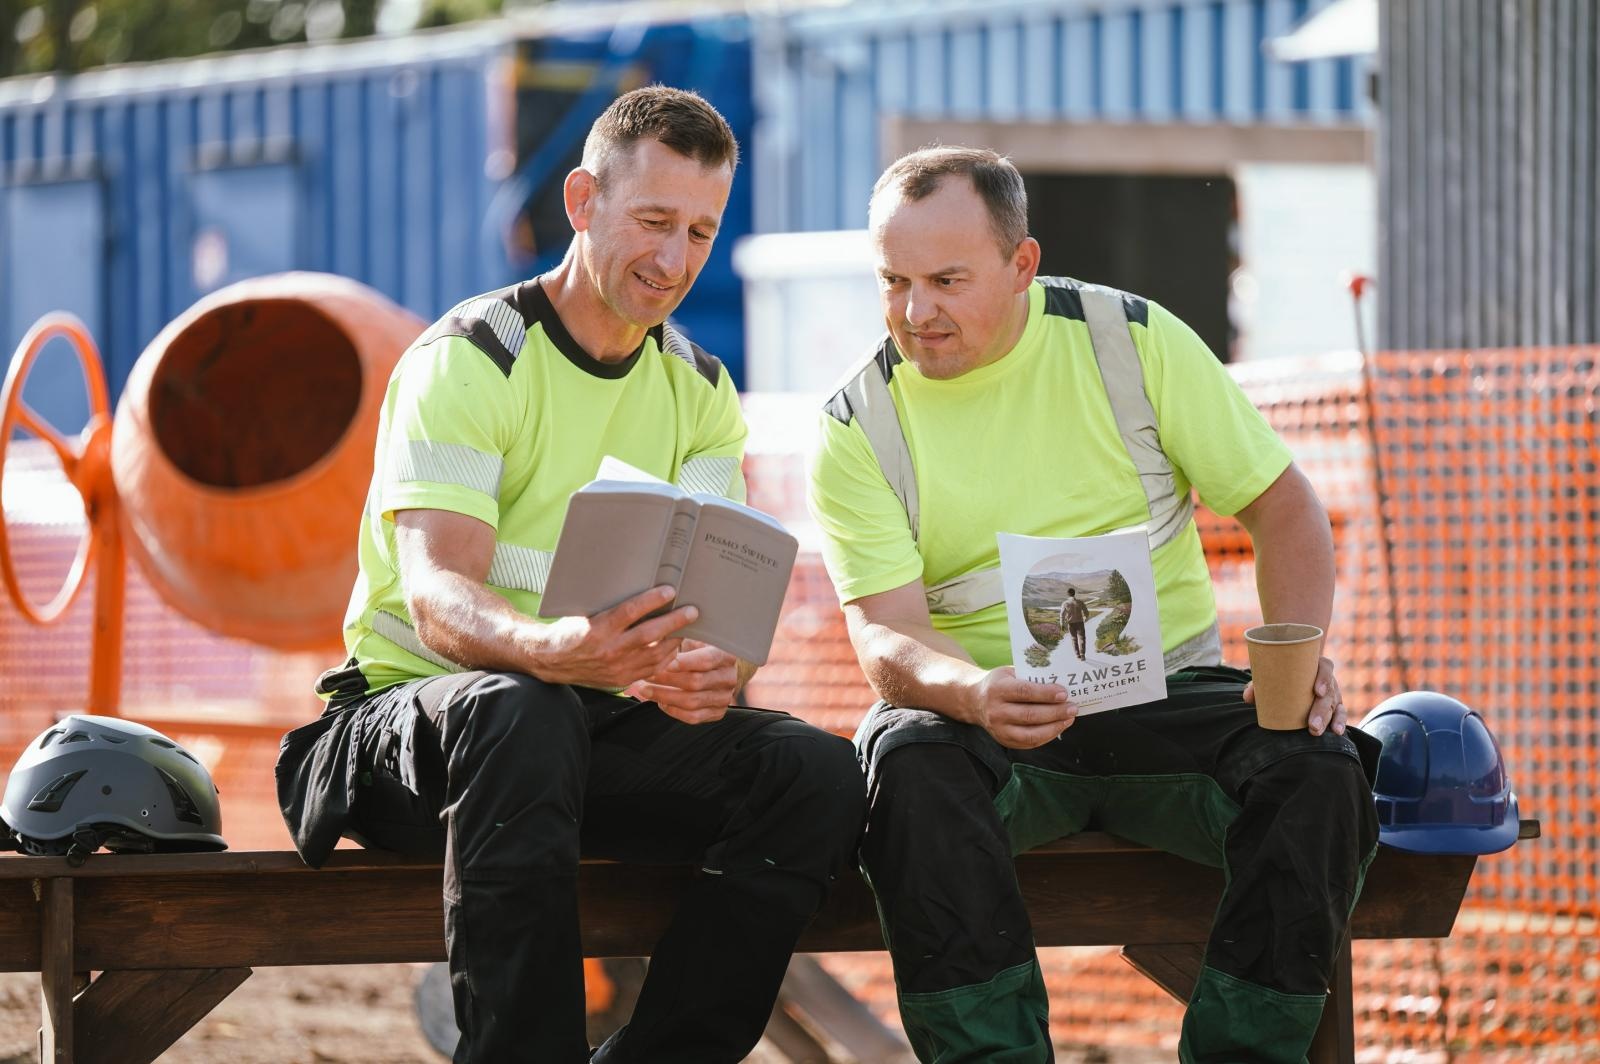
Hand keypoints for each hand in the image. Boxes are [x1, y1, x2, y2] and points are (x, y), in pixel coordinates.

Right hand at [532, 585, 692, 688]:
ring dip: (675, 640)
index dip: (652, 600)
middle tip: (693, 611)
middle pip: (649, 634)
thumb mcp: (585, 612)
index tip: (670, 590)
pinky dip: (666, 658)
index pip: (630, 612)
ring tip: (688, 627)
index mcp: (598, 628)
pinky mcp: (621, 680)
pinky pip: (651, 669)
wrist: (553, 660)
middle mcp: (609, 649)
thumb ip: (611, 607)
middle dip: (674, 622)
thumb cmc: (571, 630)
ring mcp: (616, 667)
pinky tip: (674, 646)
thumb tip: (640, 588)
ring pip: (655, 654)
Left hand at [629, 639, 739, 724]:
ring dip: (664, 696)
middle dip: (666, 680)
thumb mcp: (695, 636)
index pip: (706, 660)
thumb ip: (681, 633)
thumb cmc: (699, 647)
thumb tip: (657, 624)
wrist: (718, 667)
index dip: (683, 662)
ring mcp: (724, 697)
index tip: (660, 661)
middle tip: (644, 675)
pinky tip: (659, 701)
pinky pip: (693, 717)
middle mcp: (729, 677)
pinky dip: (673, 710)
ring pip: (692, 702)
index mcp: (726, 655)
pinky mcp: (717, 712)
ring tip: (644, 689)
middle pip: (695, 683)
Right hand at [972, 667, 1076, 748]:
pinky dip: (1047, 736)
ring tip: (1069, 719)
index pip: (1024, 692)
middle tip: (1073, 707)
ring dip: (1054, 727)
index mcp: (997, 690)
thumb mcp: (1009, 673)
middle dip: (1055, 712)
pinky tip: (1058, 727)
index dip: (1046, 694)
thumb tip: (1060, 683)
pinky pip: (1029, 743)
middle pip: (1030, 715)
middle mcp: (996, 711)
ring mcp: (999, 729)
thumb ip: (1030, 678)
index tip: (1064, 693)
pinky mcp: (1004, 741)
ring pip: (1031, 734)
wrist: (974, 700)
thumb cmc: (998, 683)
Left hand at [1242, 656, 1345, 735]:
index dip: (1324, 678)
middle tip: (1311, 725)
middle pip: (1330, 692)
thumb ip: (1258, 684)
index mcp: (1316, 665)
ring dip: (1328, 720)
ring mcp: (1333, 692)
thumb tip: (1247, 697)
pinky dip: (1340, 722)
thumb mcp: (1271, 675)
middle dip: (1321, 710)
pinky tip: (1337, 732)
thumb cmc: (1281, 674)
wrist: (1291, 675)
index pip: (1325, 668)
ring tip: (1316, 731)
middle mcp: (1327, 679)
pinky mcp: (1335, 705)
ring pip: (1335, 706)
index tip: (1317, 691)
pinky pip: (1341, 714)